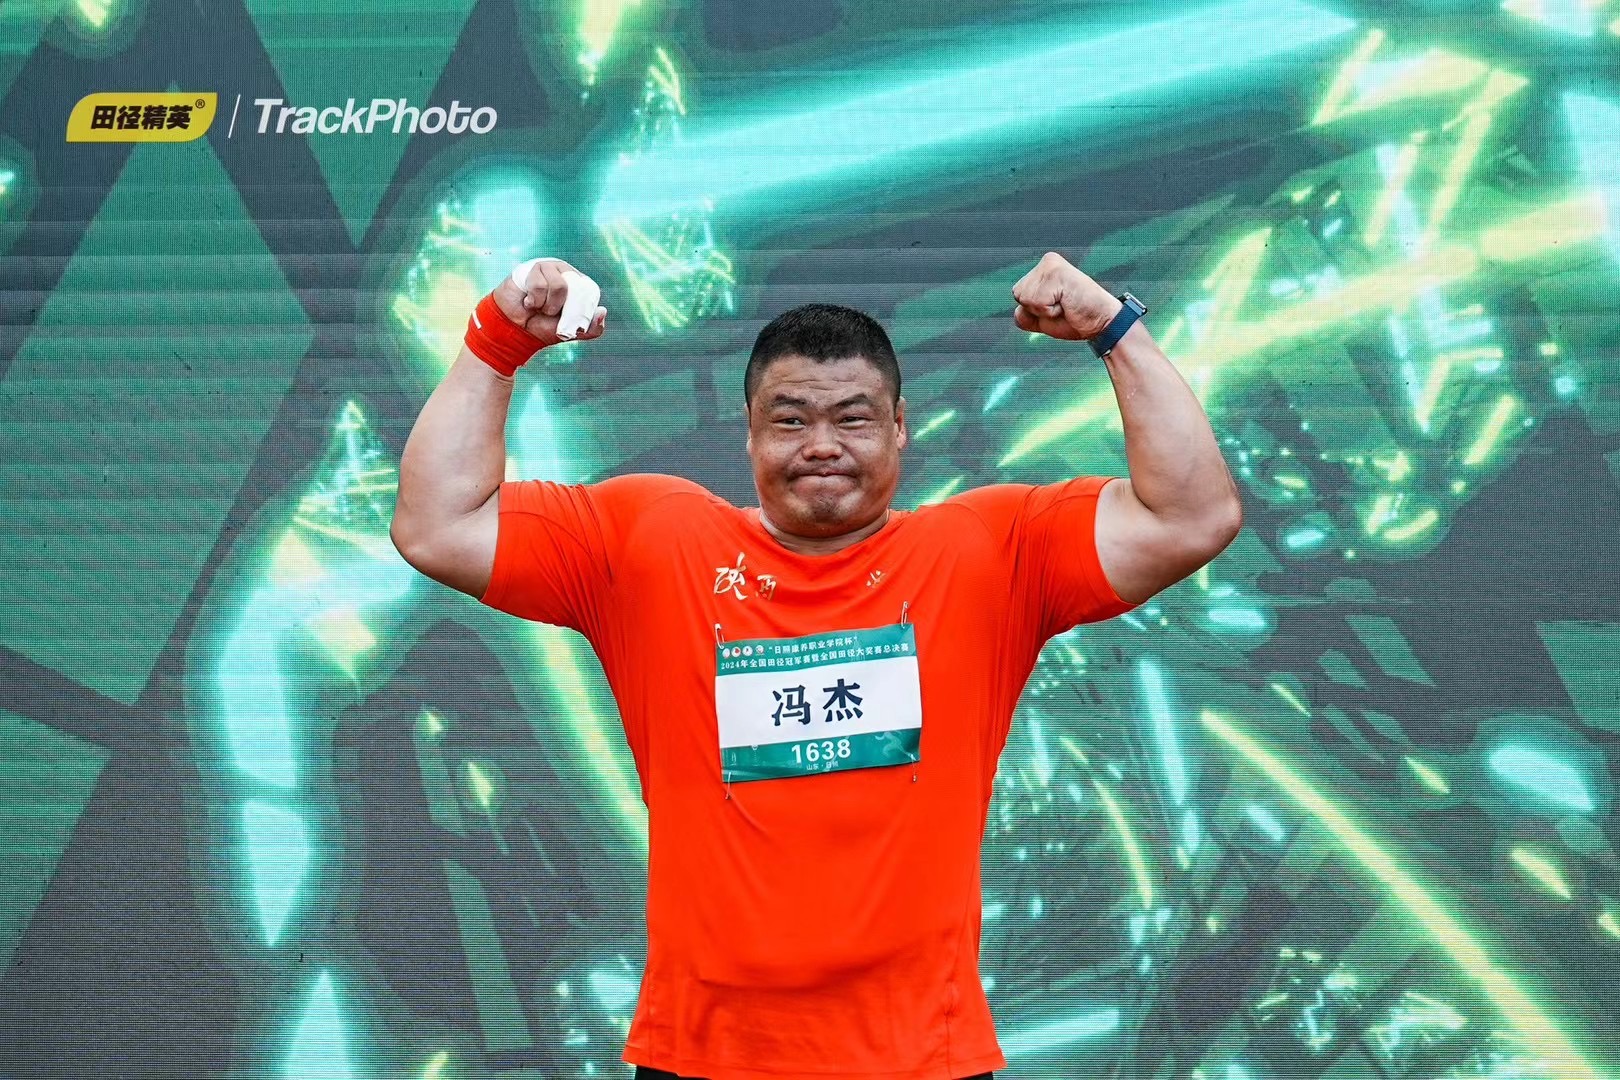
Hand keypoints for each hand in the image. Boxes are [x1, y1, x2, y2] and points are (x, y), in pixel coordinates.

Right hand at [493, 257, 607, 345]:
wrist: (515, 328)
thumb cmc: (542, 327)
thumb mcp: (571, 333)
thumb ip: (591, 328)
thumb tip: (603, 311)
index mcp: (579, 286)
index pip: (588, 291)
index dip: (577, 308)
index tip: (566, 317)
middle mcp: (566, 273)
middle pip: (575, 288)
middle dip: (561, 308)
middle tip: (550, 313)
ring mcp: (550, 268)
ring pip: (558, 285)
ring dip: (546, 304)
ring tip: (538, 306)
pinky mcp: (533, 268)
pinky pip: (539, 284)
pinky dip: (533, 300)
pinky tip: (528, 301)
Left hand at [1011, 251, 1119, 340]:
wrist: (1102, 323)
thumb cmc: (1076, 319)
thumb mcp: (1044, 319)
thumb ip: (1026, 312)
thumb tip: (1017, 310)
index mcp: (1043, 269)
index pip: (1018, 294)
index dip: (1035, 311)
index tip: (1058, 308)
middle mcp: (1046, 262)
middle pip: (1018, 295)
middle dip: (1037, 310)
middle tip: (1062, 307)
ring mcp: (1051, 265)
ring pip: (1025, 298)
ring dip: (1044, 311)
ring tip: (1065, 304)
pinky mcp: (1056, 272)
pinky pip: (1036, 302)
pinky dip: (1050, 311)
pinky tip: (1067, 303)